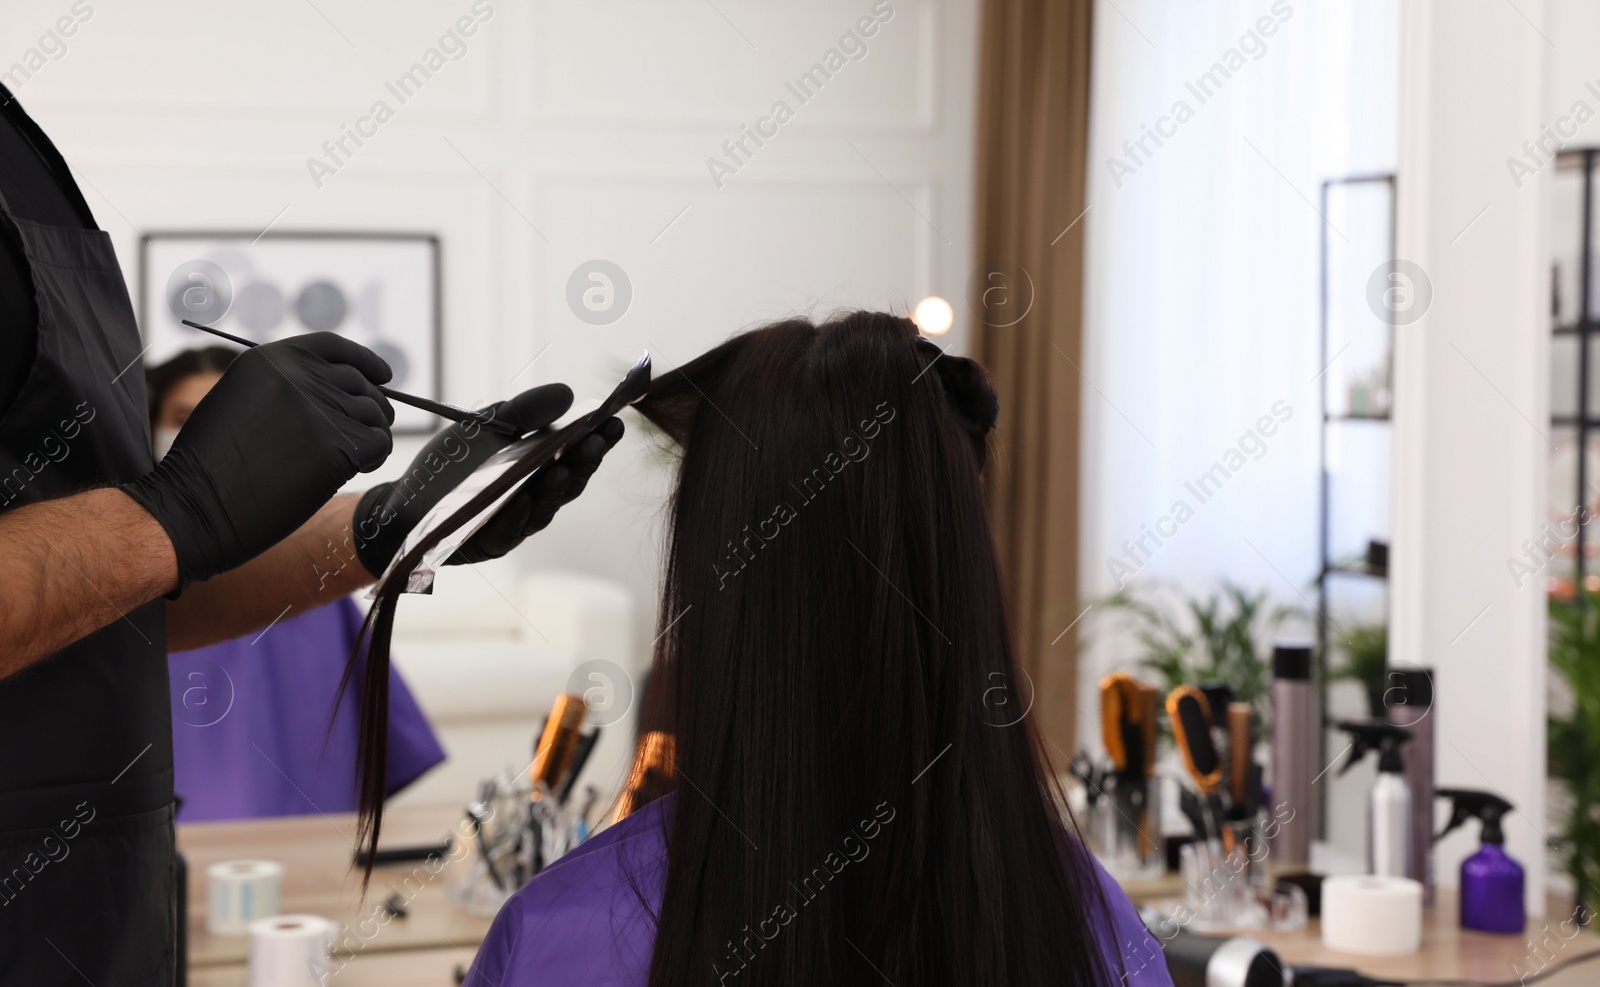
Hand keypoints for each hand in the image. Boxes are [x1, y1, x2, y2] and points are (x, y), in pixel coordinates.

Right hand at [122, 332, 393, 589]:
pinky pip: (379, 442)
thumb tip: (339, 391)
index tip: (383, 375)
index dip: (364, 361)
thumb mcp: (239, 402)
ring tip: (352, 459)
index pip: (333, 348)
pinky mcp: (338, 445)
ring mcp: (320, 409)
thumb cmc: (211, 467)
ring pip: (374, 414)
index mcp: (270, 359)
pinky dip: (375, 457)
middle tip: (371, 430)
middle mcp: (299, 377)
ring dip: (372, 435)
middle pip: (360, 383)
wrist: (194, 507)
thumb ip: (283, 388)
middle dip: (372, 406)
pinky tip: (356, 470)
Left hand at [351, 383, 623, 577]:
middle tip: (598, 439)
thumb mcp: (489, 424)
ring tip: (563, 468)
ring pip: (545, 507)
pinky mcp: (490, 543)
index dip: (599, 439)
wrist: (406, 500)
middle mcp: (538, 497)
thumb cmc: (453, 463)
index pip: (578, 453)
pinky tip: (523, 499)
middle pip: (570, 481)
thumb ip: (526, 411)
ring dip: (555, 488)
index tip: (615, 419)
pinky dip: (516, 515)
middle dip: (585, 460)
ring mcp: (517, 522)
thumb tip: (568, 393)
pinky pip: (507, 530)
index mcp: (542, 467)